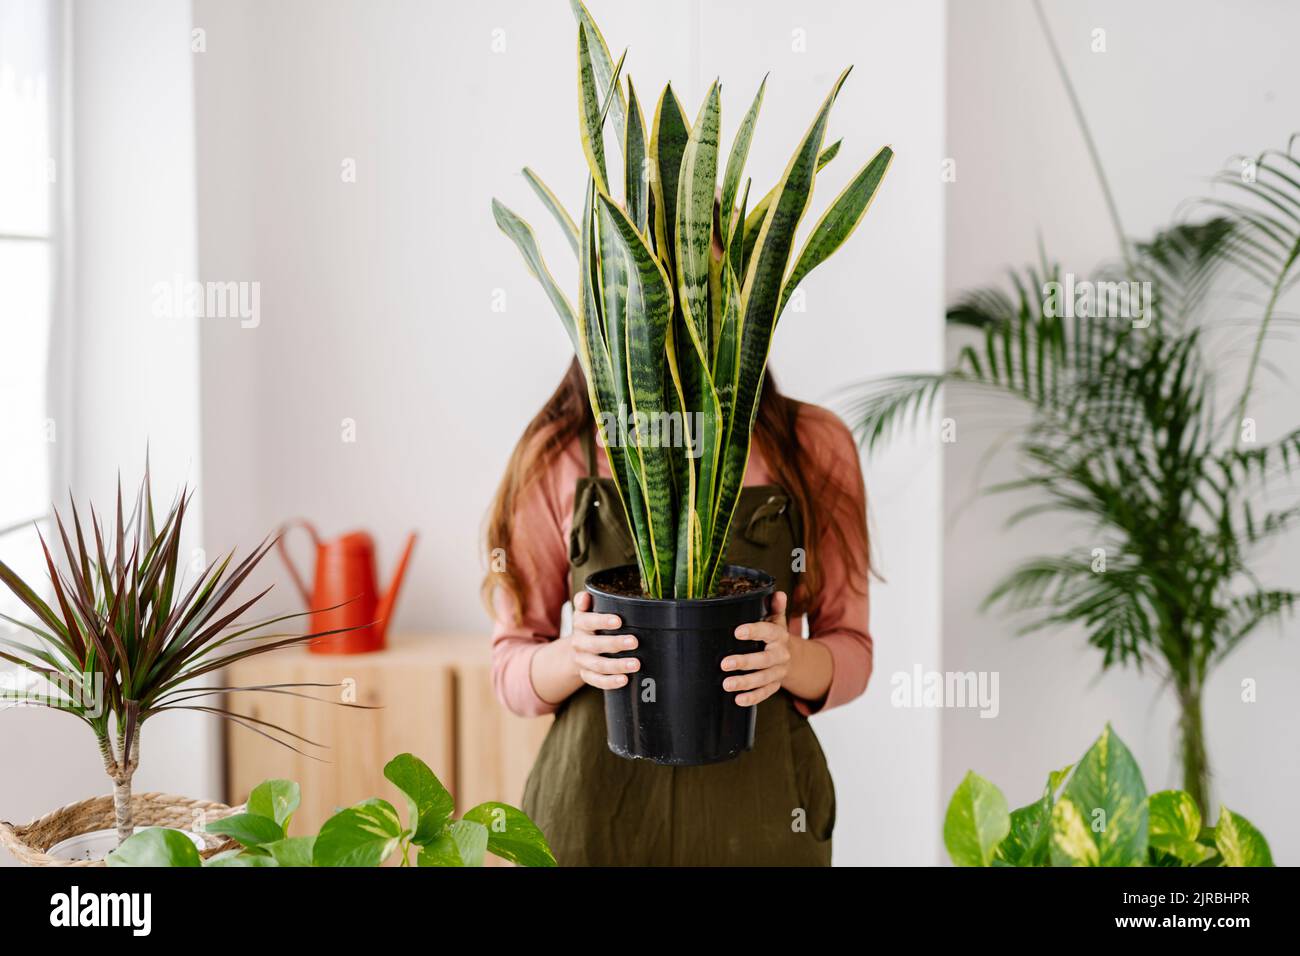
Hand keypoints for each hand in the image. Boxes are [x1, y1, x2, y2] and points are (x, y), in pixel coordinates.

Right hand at [569, 591, 639, 689]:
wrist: (574, 650)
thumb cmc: (590, 626)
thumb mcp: (585, 611)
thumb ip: (585, 601)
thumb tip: (586, 596)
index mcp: (580, 624)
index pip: (588, 621)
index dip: (602, 621)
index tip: (619, 621)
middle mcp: (579, 643)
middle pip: (595, 645)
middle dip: (615, 644)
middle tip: (634, 642)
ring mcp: (582, 661)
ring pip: (598, 665)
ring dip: (617, 665)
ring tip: (636, 664)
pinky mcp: (586, 675)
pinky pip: (597, 681)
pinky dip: (610, 682)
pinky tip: (624, 680)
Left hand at [721, 590, 790, 706]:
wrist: (794, 658)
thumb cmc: (776, 636)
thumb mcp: (777, 620)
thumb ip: (775, 607)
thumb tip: (776, 593)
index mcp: (779, 636)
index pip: (768, 632)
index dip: (754, 631)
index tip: (737, 631)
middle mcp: (781, 655)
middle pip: (764, 660)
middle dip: (745, 662)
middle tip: (725, 664)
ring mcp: (778, 672)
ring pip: (763, 679)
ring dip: (745, 683)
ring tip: (727, 684)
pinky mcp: (775, 686)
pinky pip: (765, 694)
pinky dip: (752, 698)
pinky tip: (738, 700)